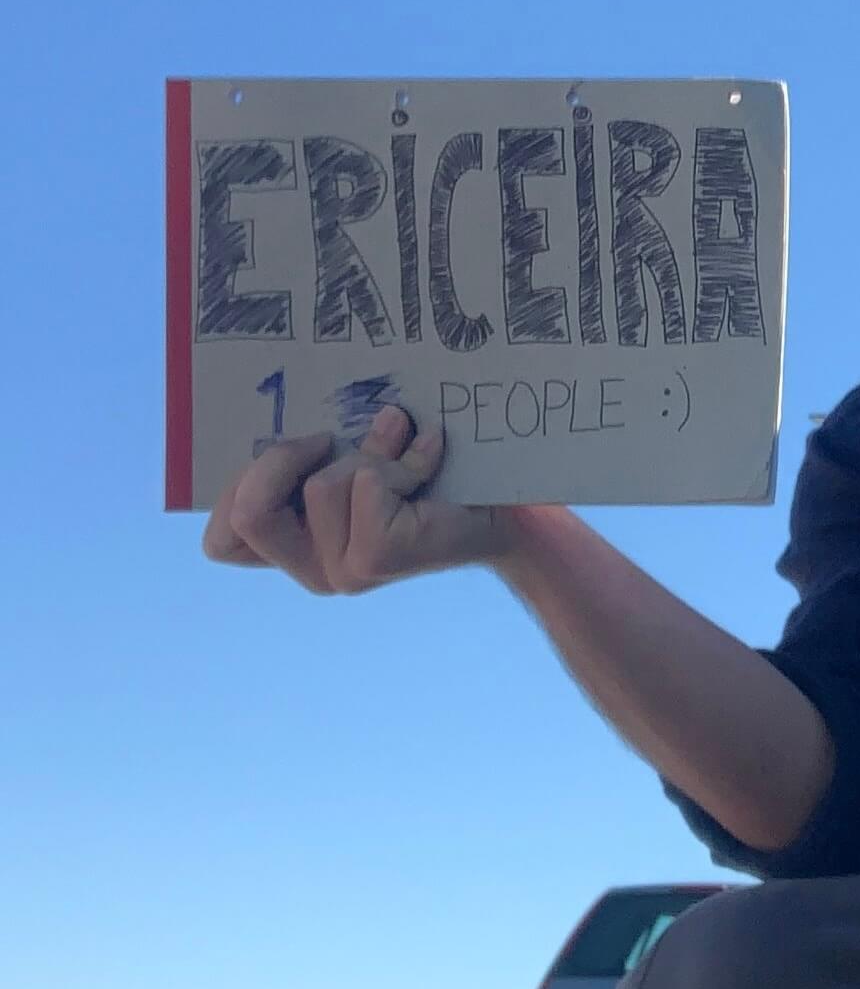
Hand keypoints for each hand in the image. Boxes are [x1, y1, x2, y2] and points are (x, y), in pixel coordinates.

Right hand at [201, 404, 506, 593]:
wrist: (507, 515)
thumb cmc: (431, 483)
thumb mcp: (359, 463)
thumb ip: (316, 457)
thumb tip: (296, 415)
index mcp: (297, 552)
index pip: (223, 543)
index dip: (239, 489)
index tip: (294, 452)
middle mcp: (313, 572)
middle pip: (250, 513)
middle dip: (282, 459)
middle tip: (325, 437)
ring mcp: (343, 573)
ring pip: (319, 485)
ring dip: (368, 455)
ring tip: (405, 456)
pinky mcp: (377, 560)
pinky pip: (364, 485)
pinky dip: (400, 460)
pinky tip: (427, 456)